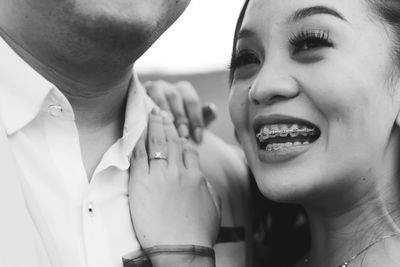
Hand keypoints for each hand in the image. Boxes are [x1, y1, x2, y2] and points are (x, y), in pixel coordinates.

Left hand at [129, 109, 219, 248]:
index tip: (177, 133)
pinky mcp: (142, 184)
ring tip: (152, 113)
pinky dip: (139, 141)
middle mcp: (179, 172)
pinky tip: (137, 130)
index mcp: (196, 177)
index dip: (182, 139)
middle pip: (173, 141)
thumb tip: (202, 180)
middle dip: (167, 124)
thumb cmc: (198, 233)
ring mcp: (160, 176)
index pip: (189, 150)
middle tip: (162, 112)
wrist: (181, 249)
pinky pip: (139, 156)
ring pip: (157, 143)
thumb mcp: (214, 208)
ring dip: (154, 126)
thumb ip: (208, 189)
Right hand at [144, 80, 216, 142]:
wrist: (153, 130)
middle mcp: (169, 88)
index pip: (192, 101)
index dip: (197, 119)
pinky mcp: (139, 95)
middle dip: (181, 117)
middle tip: (184, 135)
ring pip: (159, 95)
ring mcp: (153, 89)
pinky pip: (143, 97)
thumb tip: (212, 108)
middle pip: (176, 96)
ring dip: (164, 112)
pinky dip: (148, 109)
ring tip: (168, 128)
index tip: (199, 138)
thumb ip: (204, 117)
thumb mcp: (192, 124)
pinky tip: (150, 123)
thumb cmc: (178, 127)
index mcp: (184, 91)